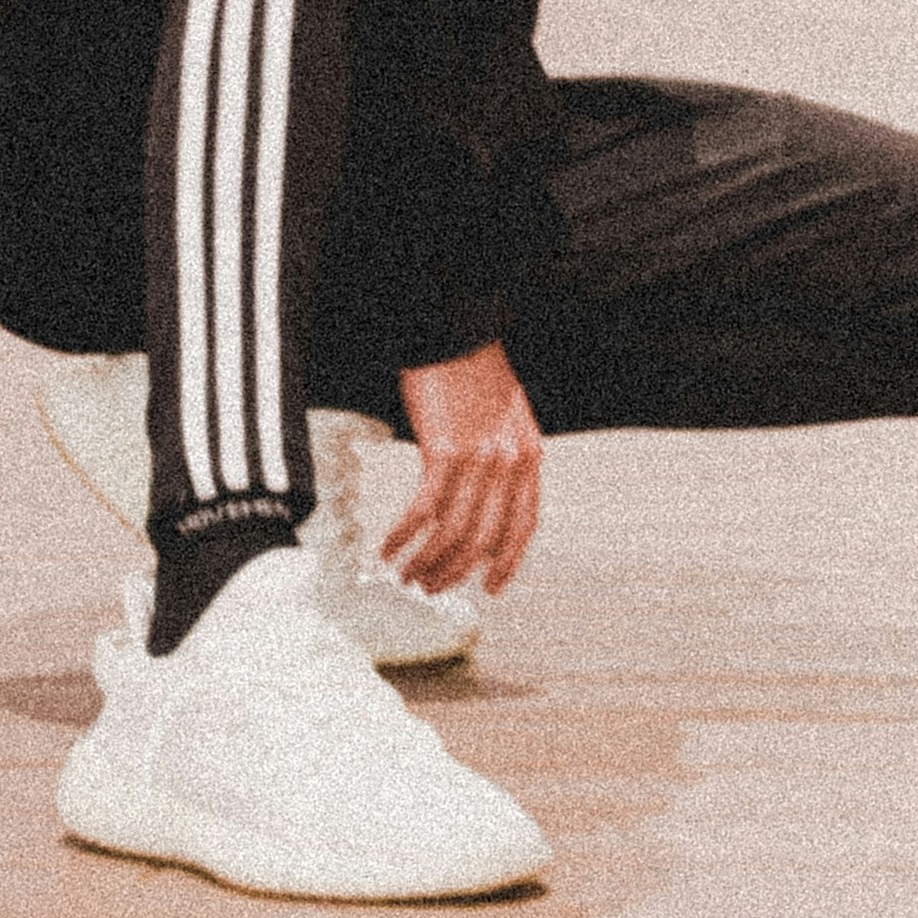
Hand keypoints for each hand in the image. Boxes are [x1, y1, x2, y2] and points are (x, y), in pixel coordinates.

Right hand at [383, 339, 542, 595]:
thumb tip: (480, 505)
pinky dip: (404, 535)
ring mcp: (478, 459)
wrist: (453, 330)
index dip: (507, 561)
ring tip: (406, 575)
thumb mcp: (505, 418)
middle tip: (430, 587)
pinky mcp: (443, 451)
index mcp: (529, 455)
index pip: (523, 525)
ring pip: (453, 533)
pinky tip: (389, 546)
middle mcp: (509, 462)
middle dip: (455, 572)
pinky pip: (423, 510)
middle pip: (483, 539)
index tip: (489, 587)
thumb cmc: (474, 371)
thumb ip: (502, 460)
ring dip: (427, 562)